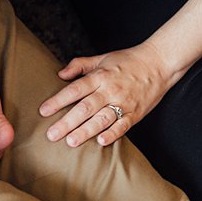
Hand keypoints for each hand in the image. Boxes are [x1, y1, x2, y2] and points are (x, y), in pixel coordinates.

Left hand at [39, 40, 180, 147]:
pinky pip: (122, 126)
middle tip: (52, 135)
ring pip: (102, 120)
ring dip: (85, 131)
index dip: (58, 100)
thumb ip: (80, 65)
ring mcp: (123, 103)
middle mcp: (110, 90)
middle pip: (85, 108)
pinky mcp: (135, 114)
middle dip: (67, 122)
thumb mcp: (101, 58)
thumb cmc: (128, 61)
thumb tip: (60, 74)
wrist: (158, 63)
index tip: (43, 111)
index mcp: (100, 76)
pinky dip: (112, 134)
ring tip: (71, 142)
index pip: (75, 89)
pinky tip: (100, 142)